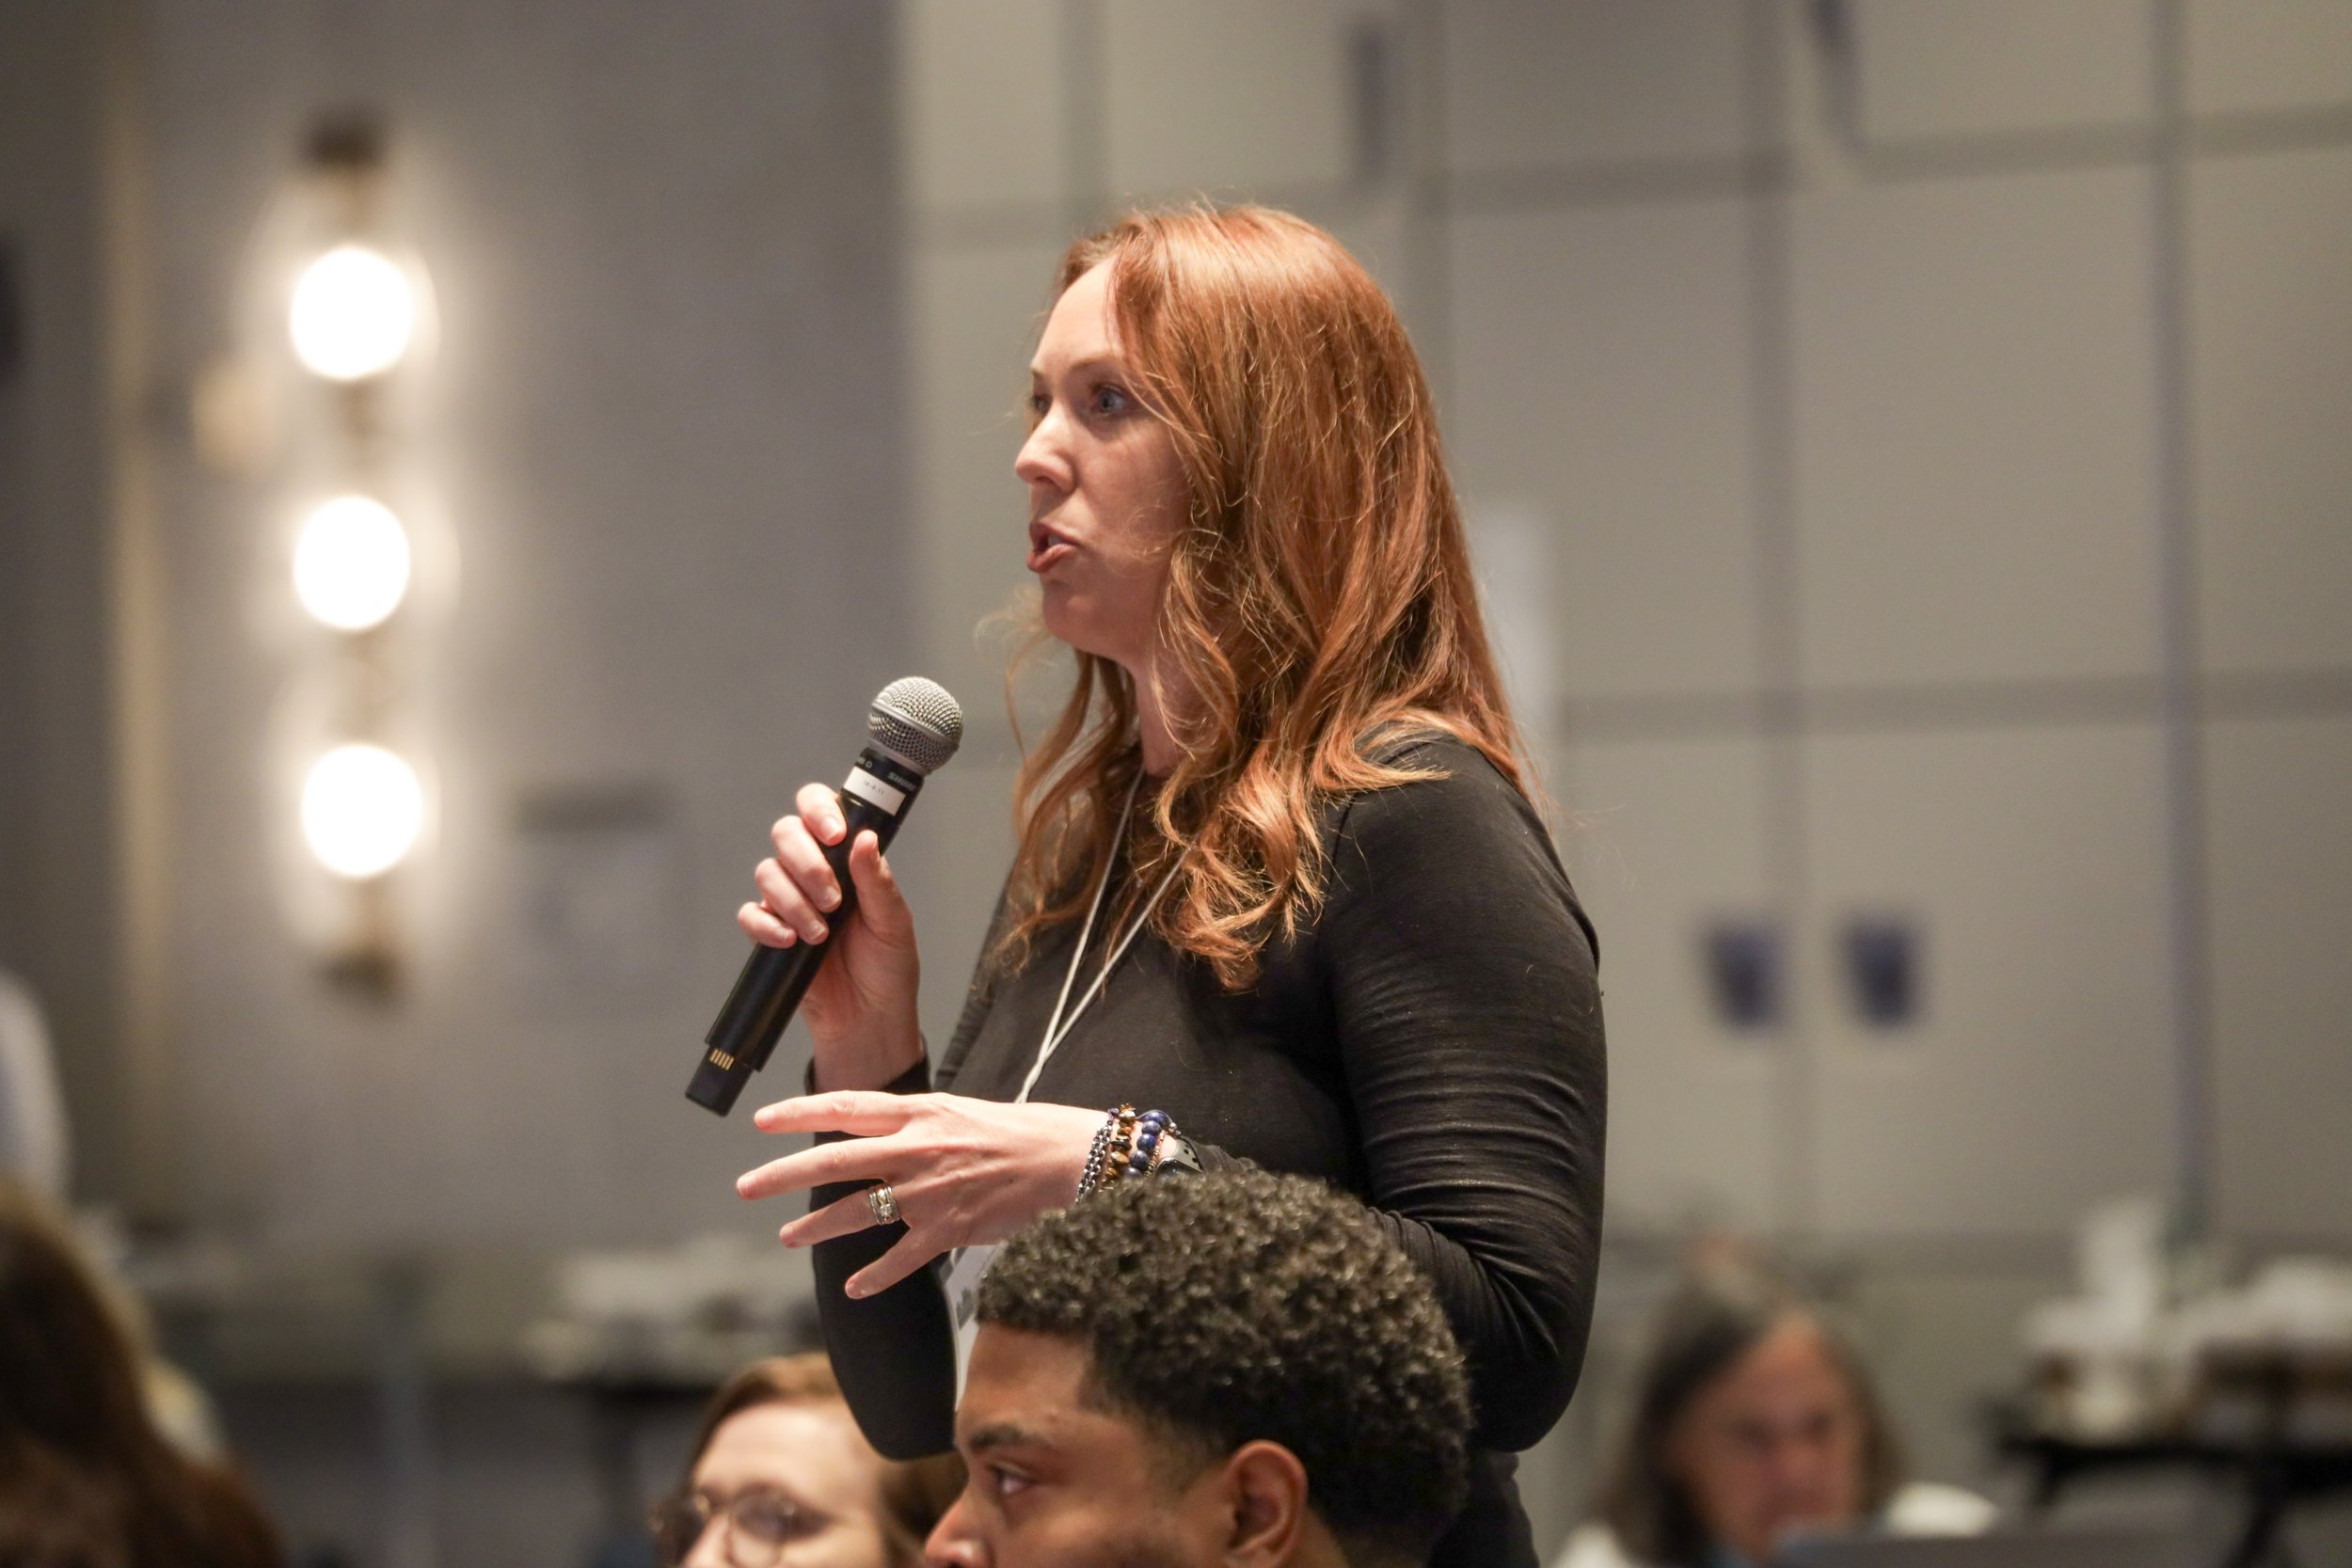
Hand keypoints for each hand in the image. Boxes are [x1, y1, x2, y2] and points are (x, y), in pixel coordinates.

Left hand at [736, 1091, 1104, 1297]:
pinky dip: (874, 1276)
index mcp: (919, 1112)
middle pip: (835, 1160)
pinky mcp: (950, 1229)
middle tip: (745, 1187)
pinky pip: (900, 1259)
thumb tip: (866, 1132)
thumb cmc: (1012, 1133)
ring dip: (816, 1227)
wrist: (1065, 1158)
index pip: (845, 1106)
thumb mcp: (955, 1111)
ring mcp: (931, 1191)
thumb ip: (909, 1123)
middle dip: (783, 1175)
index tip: (761, 1122)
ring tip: (787, 1237)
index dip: (798, 1113)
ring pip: (857, 1210)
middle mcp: (918, 1148)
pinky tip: (853, 1288)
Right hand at [737, 782, 921, 1091]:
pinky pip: (750, 914)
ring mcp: (791, 901)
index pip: (821, 811)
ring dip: (793, 901)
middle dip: (806, 863)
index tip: (834, 835)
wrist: (867, 1021)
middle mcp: (816, 872)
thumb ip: (877, 880)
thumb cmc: (888, 969)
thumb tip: (864, 837)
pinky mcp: (771, 933)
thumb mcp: (894, 922)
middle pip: (786, 833)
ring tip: (820, 933)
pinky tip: (790, 942)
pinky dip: (767, 925)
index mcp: (848, 860)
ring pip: (767, 872)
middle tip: (833, 899)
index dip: (819, 810)